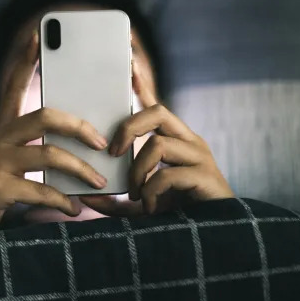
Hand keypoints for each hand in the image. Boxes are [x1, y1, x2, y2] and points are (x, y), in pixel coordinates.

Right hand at [0, 33, 107, 236]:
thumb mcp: (3, 164)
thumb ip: (30, 151)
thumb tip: (78, 153)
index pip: (13, 87)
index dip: (25, 60)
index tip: (37, 35)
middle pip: (45, 116)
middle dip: (80, 127)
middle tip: (102, 143)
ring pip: (50, 154)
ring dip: (81, 171)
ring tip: (98, 183)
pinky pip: (42, 189)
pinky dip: (63, 201)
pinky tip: (73, 210)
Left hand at [80, 45, 233, 215]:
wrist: (215, 236)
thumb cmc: (178, 215)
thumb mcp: (139, 203)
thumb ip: (114, 200)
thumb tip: (84, 197)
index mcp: (175, 141)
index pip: (156, 105)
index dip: (142, 84)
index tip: (127, 63)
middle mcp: (189, 142)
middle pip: (158, 112)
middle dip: (129, 128)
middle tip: (113, 153)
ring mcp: (200, 158)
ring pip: (158, 144)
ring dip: (137, 171)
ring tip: (135, 194)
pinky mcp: (206, 177)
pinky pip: (169, 175)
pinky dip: (151, 191)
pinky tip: (149, 206)